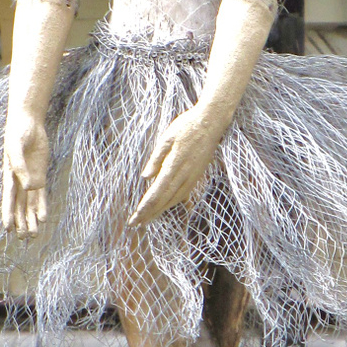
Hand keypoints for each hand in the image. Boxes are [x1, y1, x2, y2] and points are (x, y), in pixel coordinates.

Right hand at [1, 110, 49, 236]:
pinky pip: (41, 195)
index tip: (7, 228)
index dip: (8, 213)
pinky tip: (43, 218)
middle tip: (22, 239)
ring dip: (31, 219)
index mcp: (8, 175)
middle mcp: (18, 180)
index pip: (8, 198)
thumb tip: (29, 187)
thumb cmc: (18, 132)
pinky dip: (42, 207)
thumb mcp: (16, 147)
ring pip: (29, 204)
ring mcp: (29, 179)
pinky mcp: (40, 175)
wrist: (28, 122)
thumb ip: (20, 167)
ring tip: (34, 235)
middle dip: (20, 222)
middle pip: (19, 206)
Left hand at [129, 105, 221, 226]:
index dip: (145, 207)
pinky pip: (183, 194)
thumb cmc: (187, 126)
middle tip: (135, 224)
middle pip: (164, 200)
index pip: (157, 192)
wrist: (212, 122)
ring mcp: (192, 176)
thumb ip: (157, 158)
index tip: (135, 217)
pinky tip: (165, 207)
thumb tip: (145, 177)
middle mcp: (184, 174)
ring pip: (174, 200)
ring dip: (160, 211)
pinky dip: (172, 204)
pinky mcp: (197, 175)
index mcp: (174, 164)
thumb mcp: (167, 137)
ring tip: (147, 220)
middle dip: (149, 213)